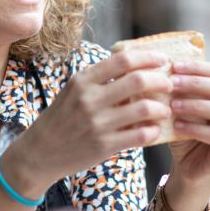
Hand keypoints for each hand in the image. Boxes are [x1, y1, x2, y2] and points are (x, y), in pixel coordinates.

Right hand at [0, 50, 174, 198]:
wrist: (39, 153)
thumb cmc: (61, 118)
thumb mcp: (73, 91)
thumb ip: (100, 79)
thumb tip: (135, 65)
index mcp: (83, 80)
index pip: (123, 60)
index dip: (149, 57)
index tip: (163, 60)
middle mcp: (89, 99)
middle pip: (138, 80)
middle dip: (161, 81)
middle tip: (169, 84)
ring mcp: (97, 123)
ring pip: (144, 109)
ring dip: (161, 108)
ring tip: (165, 110)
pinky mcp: (104, 145)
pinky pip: (140, 135)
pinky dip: (153, 131)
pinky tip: (154, 130)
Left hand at [163, 60, 209, 210]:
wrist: (186, 168)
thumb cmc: (183, 132)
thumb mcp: (179, 106)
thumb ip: (178, 88)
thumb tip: (161, 64)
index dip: (198, 67)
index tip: (174, 65)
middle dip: (197, 83)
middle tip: (173, 82)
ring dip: (197, 105)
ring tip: (173, 104)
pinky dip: (196, 129)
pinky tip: (177, 126)